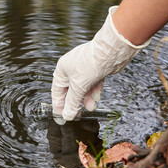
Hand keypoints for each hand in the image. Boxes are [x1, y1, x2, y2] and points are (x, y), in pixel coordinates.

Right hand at [51, 6, 149, 121]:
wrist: (110, 52)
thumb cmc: (91, 62)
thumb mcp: (78, 87)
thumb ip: (72, 103)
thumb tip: (67, 115)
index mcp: (62, 70)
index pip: (57, 91)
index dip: (59, 104)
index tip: (62, 115)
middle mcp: (72, 69)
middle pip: (70, 91)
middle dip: (74, 103)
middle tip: (76, 115)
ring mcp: (85, 70)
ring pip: (83, 89)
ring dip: (86, 100)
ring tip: (89, 108)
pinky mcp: (96, 71)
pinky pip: (92, 85)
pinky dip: (94, 93)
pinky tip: (95, 100)